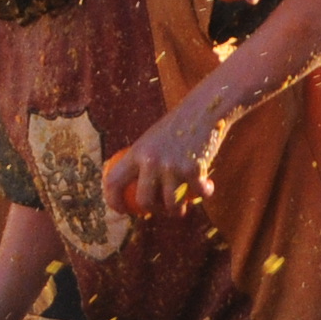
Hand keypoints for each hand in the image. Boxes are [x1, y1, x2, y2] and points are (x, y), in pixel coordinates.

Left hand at [102, 113, 221, 221]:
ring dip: (178, 211)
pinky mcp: (193, 169)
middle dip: (152, 210)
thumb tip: (135, 187)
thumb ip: (144, 159)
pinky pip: (198, 193)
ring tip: (183, 208)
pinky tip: (208, 187)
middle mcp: (151, 160)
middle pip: (144, 200)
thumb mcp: (153, 139)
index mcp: (137, 151)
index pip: (113, 181)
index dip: (112, 200)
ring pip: (171, 204)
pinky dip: (205, 193)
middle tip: (160, 209)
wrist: (205, 108)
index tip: (122, 209)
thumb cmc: (179, 125)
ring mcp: (172, 166)